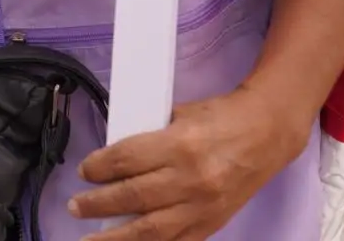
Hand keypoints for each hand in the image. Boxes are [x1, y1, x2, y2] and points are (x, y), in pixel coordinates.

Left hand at [68, 86, 310, 240]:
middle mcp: (191, 180)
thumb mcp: (180, 114)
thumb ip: (148, 135)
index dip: (100, 168)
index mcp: (180, 145)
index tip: (84, 171)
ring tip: (89, 240)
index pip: (127, 160)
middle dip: (99, 204)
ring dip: (115, 238)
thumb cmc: (221, 118)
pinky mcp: (212, 225)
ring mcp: (202, 207)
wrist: (267, 135)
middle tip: (76, 206)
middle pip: (134, 197)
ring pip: (151, 231)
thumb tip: (112, 153)